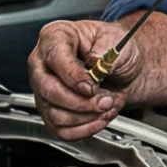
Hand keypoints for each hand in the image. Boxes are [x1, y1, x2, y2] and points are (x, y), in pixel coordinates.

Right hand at [31, 19, 143, 139]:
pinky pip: (59, 130)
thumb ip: (105, 51)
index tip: (91, 88)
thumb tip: (94, 64)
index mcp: (55, 36)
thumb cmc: (114, 48)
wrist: (123, 67)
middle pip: (48, 90)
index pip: (55, 57)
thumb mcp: (116, 40)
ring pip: (54, 114)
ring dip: (86, 117)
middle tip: (105, 101)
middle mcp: (43, 63)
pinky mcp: (51, 111)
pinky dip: (83, 130)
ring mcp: (44, 90)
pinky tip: (98, 120)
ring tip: (106, 106)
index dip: (73, 76)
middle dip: (80, 102)